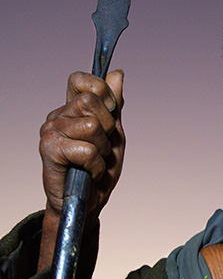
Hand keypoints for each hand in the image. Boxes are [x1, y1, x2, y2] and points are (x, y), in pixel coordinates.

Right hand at [37, 70, 124, 269]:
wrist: (87, 204)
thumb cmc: (98, 171)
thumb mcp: (114, 135)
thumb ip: (115, 105)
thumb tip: (117, 74)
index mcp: (72, 109)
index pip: (81, 80)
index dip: (101, 90)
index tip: (111, 112)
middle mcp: (57, 115)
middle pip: (91, 100)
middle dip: (108, 127)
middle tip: (103, 147)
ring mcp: (51, 131)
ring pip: (93, 126)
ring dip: (103, 149)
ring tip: (96, 162)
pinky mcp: (49, 149)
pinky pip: (87, 149)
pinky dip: (96, 165)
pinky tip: (89, 172)